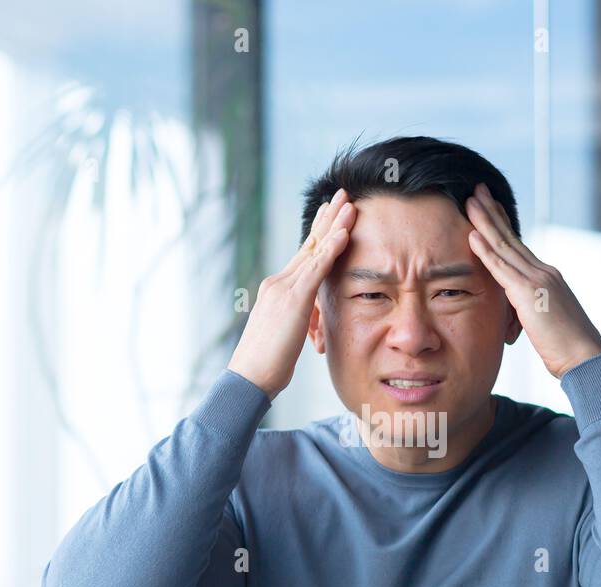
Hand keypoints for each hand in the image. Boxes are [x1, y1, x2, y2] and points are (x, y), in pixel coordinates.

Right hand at [228, 188, 355, 399]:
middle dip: (328, 217)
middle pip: (309, 243)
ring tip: (351, 203)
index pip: (304, 254)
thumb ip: (299, 320)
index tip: (331, 212)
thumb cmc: (267, 365)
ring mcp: (283, 288)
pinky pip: (316, 269)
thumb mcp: (287, 335)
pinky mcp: (293, 300)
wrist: (249, 377)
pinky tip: (344, 233)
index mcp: (278, 289)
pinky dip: (331, 249)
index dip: (319, 231)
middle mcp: (278, 281)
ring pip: (314, 250)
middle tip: (343, 194)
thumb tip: (311, 320)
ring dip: (335, 224)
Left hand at [465, 182, 600, 379]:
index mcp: (547, 278)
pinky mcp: (529, 294)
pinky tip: (473, 235)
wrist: (585, 358)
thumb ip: (532, 310)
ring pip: (505, 246)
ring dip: (486, 222)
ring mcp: (537, 280)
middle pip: (511, 238)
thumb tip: (521, 313)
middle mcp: (543, 272)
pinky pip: (502, 268)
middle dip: (493, 212)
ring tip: (470, 201)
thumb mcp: (547, 323)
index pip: (519, 247)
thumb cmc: (568, 349)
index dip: (504, 225)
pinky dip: (486, 251)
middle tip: (477, 190)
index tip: (491, 207)